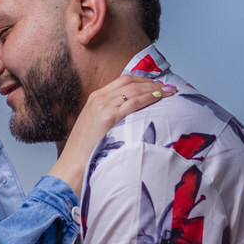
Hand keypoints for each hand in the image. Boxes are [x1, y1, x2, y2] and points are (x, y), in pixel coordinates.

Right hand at [49, 76, 176, 191]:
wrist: (74, 163)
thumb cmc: (87, 149)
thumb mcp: (96, 125)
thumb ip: (110, 114)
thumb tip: (131, 114)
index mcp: (95, 97)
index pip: (123, 80)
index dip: (142, 80)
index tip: (156, 84)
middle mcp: (99, 98)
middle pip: (130, 82)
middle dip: (152, 82)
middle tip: (168, 86)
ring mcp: (103, 106)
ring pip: (134, 90)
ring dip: (154, 88)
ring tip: (170, 91)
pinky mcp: (109, 117)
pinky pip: (133, 103)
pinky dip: (148, 97)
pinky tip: (159, 98)